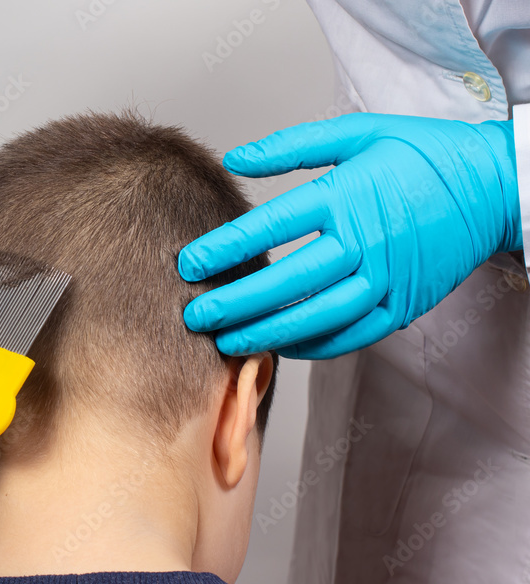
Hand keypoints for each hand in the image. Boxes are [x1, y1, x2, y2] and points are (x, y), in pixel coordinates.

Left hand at [178, 113, 522, 358]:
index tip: (189, 263)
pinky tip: (282, 349)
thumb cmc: (422, 155)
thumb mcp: (358, 133)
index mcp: (347, 196)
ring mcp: (386, 279)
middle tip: (194, 316)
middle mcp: (365, 241)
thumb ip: (292, 146)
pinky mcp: (403, 305)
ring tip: (228, 344)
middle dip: (235, 303)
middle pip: (288, 281)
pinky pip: (353, 335)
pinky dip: (315, 346)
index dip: (226, 248)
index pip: (272, 227)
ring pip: (318, 316)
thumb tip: (235, 157)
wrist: (495, 185)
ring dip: (268, 334)